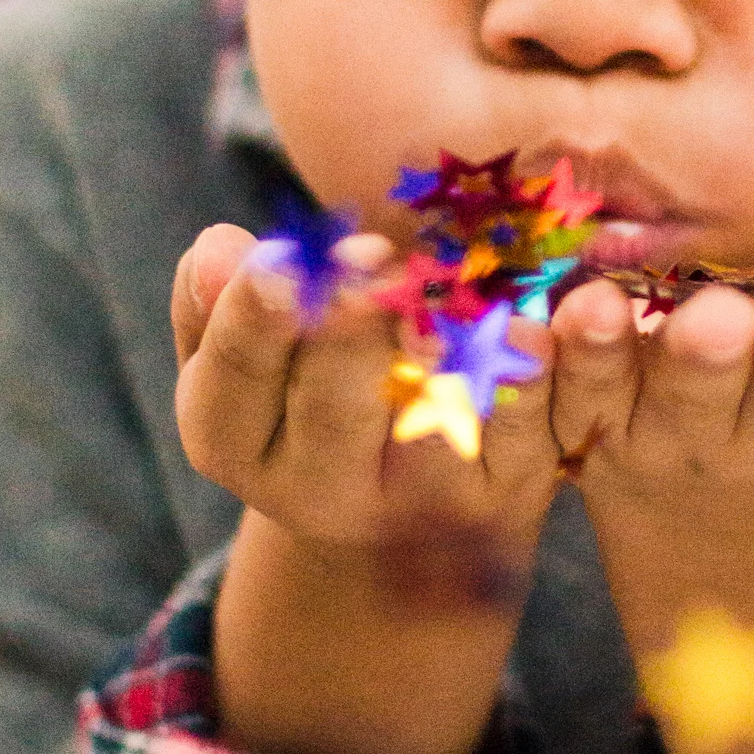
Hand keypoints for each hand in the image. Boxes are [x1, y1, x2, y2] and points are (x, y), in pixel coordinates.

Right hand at [171, 223, 561, 558]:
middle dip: (352, 329)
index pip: (234, 380)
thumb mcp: (252, 348)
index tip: (283, 260)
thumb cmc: (313, 381)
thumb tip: (222, 251)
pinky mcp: (506, 492)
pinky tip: (531, 328)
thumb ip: (223, 298)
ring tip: (447, 294)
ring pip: (434, 423)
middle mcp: (321, 492)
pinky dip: (531, 376)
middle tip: (372, 258)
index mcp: (238, 442)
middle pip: (332, 409)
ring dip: (444, 349)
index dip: (257, 317)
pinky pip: (524, 430)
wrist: (407, 502)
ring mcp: (419, 501)